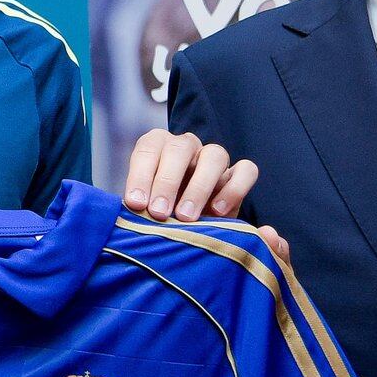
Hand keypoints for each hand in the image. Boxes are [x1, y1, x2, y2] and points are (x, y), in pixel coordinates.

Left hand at [123, 129, 289, 264]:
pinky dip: (233, 189)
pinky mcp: (239, 174)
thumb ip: (137, 204)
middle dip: (166, 182)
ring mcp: (214, 158)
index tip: (136, 204)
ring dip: (199, 187)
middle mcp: (186, 147)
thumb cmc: (158, 215)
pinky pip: (246, 170)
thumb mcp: (143, 209)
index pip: (148, 149)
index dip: (140, 175)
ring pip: (214, 155)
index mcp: (158, 147)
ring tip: (185, 217)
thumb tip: (129, 206)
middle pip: (179, 149)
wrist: (188, 229)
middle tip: (158, 213)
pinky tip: (217, 212)